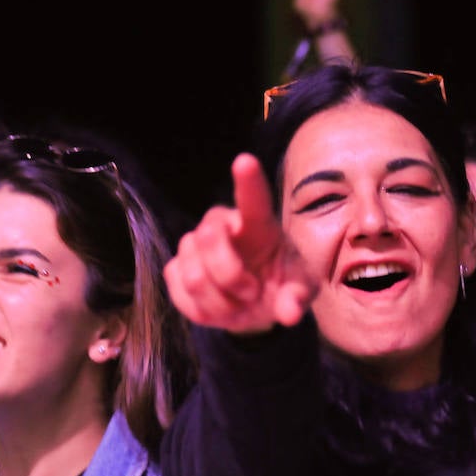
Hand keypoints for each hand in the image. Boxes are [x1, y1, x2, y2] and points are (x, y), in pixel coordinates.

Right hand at [163, 153, 317, 333]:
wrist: (257, 302)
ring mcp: (194, 246)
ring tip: (239, 304)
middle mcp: (222, 225)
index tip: (245, 161)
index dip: (248, 180)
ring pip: (194, 274)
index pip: (253, 197)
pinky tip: (219, 308)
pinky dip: (203, 310)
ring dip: (220, 301)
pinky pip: (180, 291)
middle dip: (230, 276)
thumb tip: (290, 314)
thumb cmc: (281, 283)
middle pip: (209, 239)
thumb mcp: (299, 290)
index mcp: (258, 222)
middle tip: (253, 294)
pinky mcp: (175, 269)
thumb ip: (297, 299)